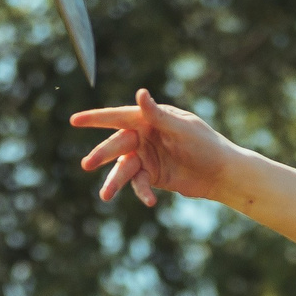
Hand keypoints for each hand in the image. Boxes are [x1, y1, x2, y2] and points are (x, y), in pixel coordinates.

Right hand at [72, 88, 240, 206]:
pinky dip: (142, 193)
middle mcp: (144, 137)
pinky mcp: (151, 176)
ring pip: (123, 169)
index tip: (74, 120)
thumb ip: (159, 115)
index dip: (96, 118)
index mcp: (149, 119)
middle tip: (87, 164)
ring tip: (105, 197)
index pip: (118, 117)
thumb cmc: (206, 144)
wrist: (221, 172)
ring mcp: (146, 157)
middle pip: (116, 145)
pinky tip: (151, 201)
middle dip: (102, 155)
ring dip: (114, 182)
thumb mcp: (182, 129)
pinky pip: (139, 185)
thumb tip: (140, 94)